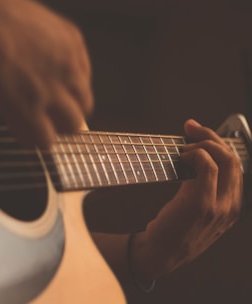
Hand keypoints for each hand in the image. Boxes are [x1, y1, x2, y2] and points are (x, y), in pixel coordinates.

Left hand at [0, 0, 92, 147]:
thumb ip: (15, 120)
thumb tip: (30, 134)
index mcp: (28, 106)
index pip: (47, 141)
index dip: (42, 140)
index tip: (39, 135)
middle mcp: (53, 87)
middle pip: (75, 124)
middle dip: (64, 126)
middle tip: (54, 119)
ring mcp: (67, 62)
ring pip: (86, 100)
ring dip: (74, 104)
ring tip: (60, 95)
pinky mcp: (73, 40)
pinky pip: (86, 70)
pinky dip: (77, 77)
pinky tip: (61, 71)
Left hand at [132, 119, 242, 279]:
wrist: (160, 254)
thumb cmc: (173, 229)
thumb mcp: (196, 211)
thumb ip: (202, 188)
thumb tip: (194, 157)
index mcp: (231, 207)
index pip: (235, 166)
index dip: (219, 144)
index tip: (199, 133)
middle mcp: (231, 206)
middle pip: (233, 158)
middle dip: (212, 137)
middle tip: (191, 128)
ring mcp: (219, 206)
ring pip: (224, 158)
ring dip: (203, 144)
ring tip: (184, 146)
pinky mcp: (201, 203)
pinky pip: (206, 166)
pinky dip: (195, 154)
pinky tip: (181, 157)